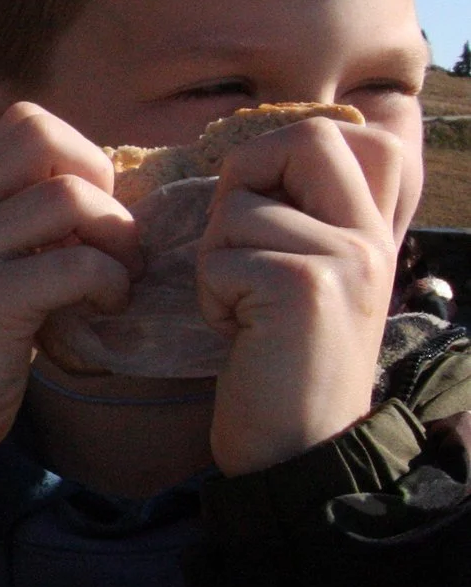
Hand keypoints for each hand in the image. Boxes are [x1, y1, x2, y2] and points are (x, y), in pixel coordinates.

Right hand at [0, 103, 140, 490]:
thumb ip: (23, 226)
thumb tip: (103, 196)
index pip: (24, 121)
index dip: (75, 151)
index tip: (84, 210)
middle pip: (45, 137)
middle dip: (100, 178)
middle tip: (103, 234)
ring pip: (70, 196)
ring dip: (118, 236)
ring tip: (117, 276)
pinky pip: (77, 262)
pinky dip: (112, 281)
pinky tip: (105, 306)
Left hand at [200, 115, 409, 475]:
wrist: (299, 452)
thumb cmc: (282, 367)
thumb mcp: (308, 282)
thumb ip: (300, 222)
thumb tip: (245, 165)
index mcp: (375, 231)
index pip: (363, 135)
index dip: (290, 150)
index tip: (265, 204)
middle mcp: (372, 236)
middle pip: (307, 136)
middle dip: (246, 175)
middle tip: (238, 241)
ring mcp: (347, 258)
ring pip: (239, 208)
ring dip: (215, 258)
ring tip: (242, 309)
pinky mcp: (305, 286)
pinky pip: (222, 256)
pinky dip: (211, 295)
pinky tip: (239, 332)